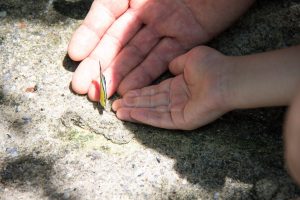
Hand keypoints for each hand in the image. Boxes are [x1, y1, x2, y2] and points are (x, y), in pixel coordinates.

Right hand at [68, 0, 253, 99]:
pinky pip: (163, 59)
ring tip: (103, 94)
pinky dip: (146, 74)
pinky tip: (130, 89)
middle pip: (118, 41)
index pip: (105, 15)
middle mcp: (147, 12)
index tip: (75, 55)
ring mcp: (166, 27)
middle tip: (82, 87)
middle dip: (99, 64)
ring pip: (137, 54)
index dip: (89, 35)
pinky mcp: (187, 39)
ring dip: (119, 74)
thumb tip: (101, 11)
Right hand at [112, 46, 230, 129]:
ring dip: (134, 112)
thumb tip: (169, 66)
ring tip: (118, 111)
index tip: (124, 93)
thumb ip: (176, 64)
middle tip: (115, 105)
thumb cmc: (211, 67)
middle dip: (132, 104)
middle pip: (150, 103)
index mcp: (179, 86)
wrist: (226, 79)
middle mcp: (177, 99)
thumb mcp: (190, 58)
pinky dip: (144, 117)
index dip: (139, 93)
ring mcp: (180, 111)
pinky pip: (160, 119)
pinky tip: (131, 115)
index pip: (154, 91)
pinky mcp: (182, 121)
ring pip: (152, 112)